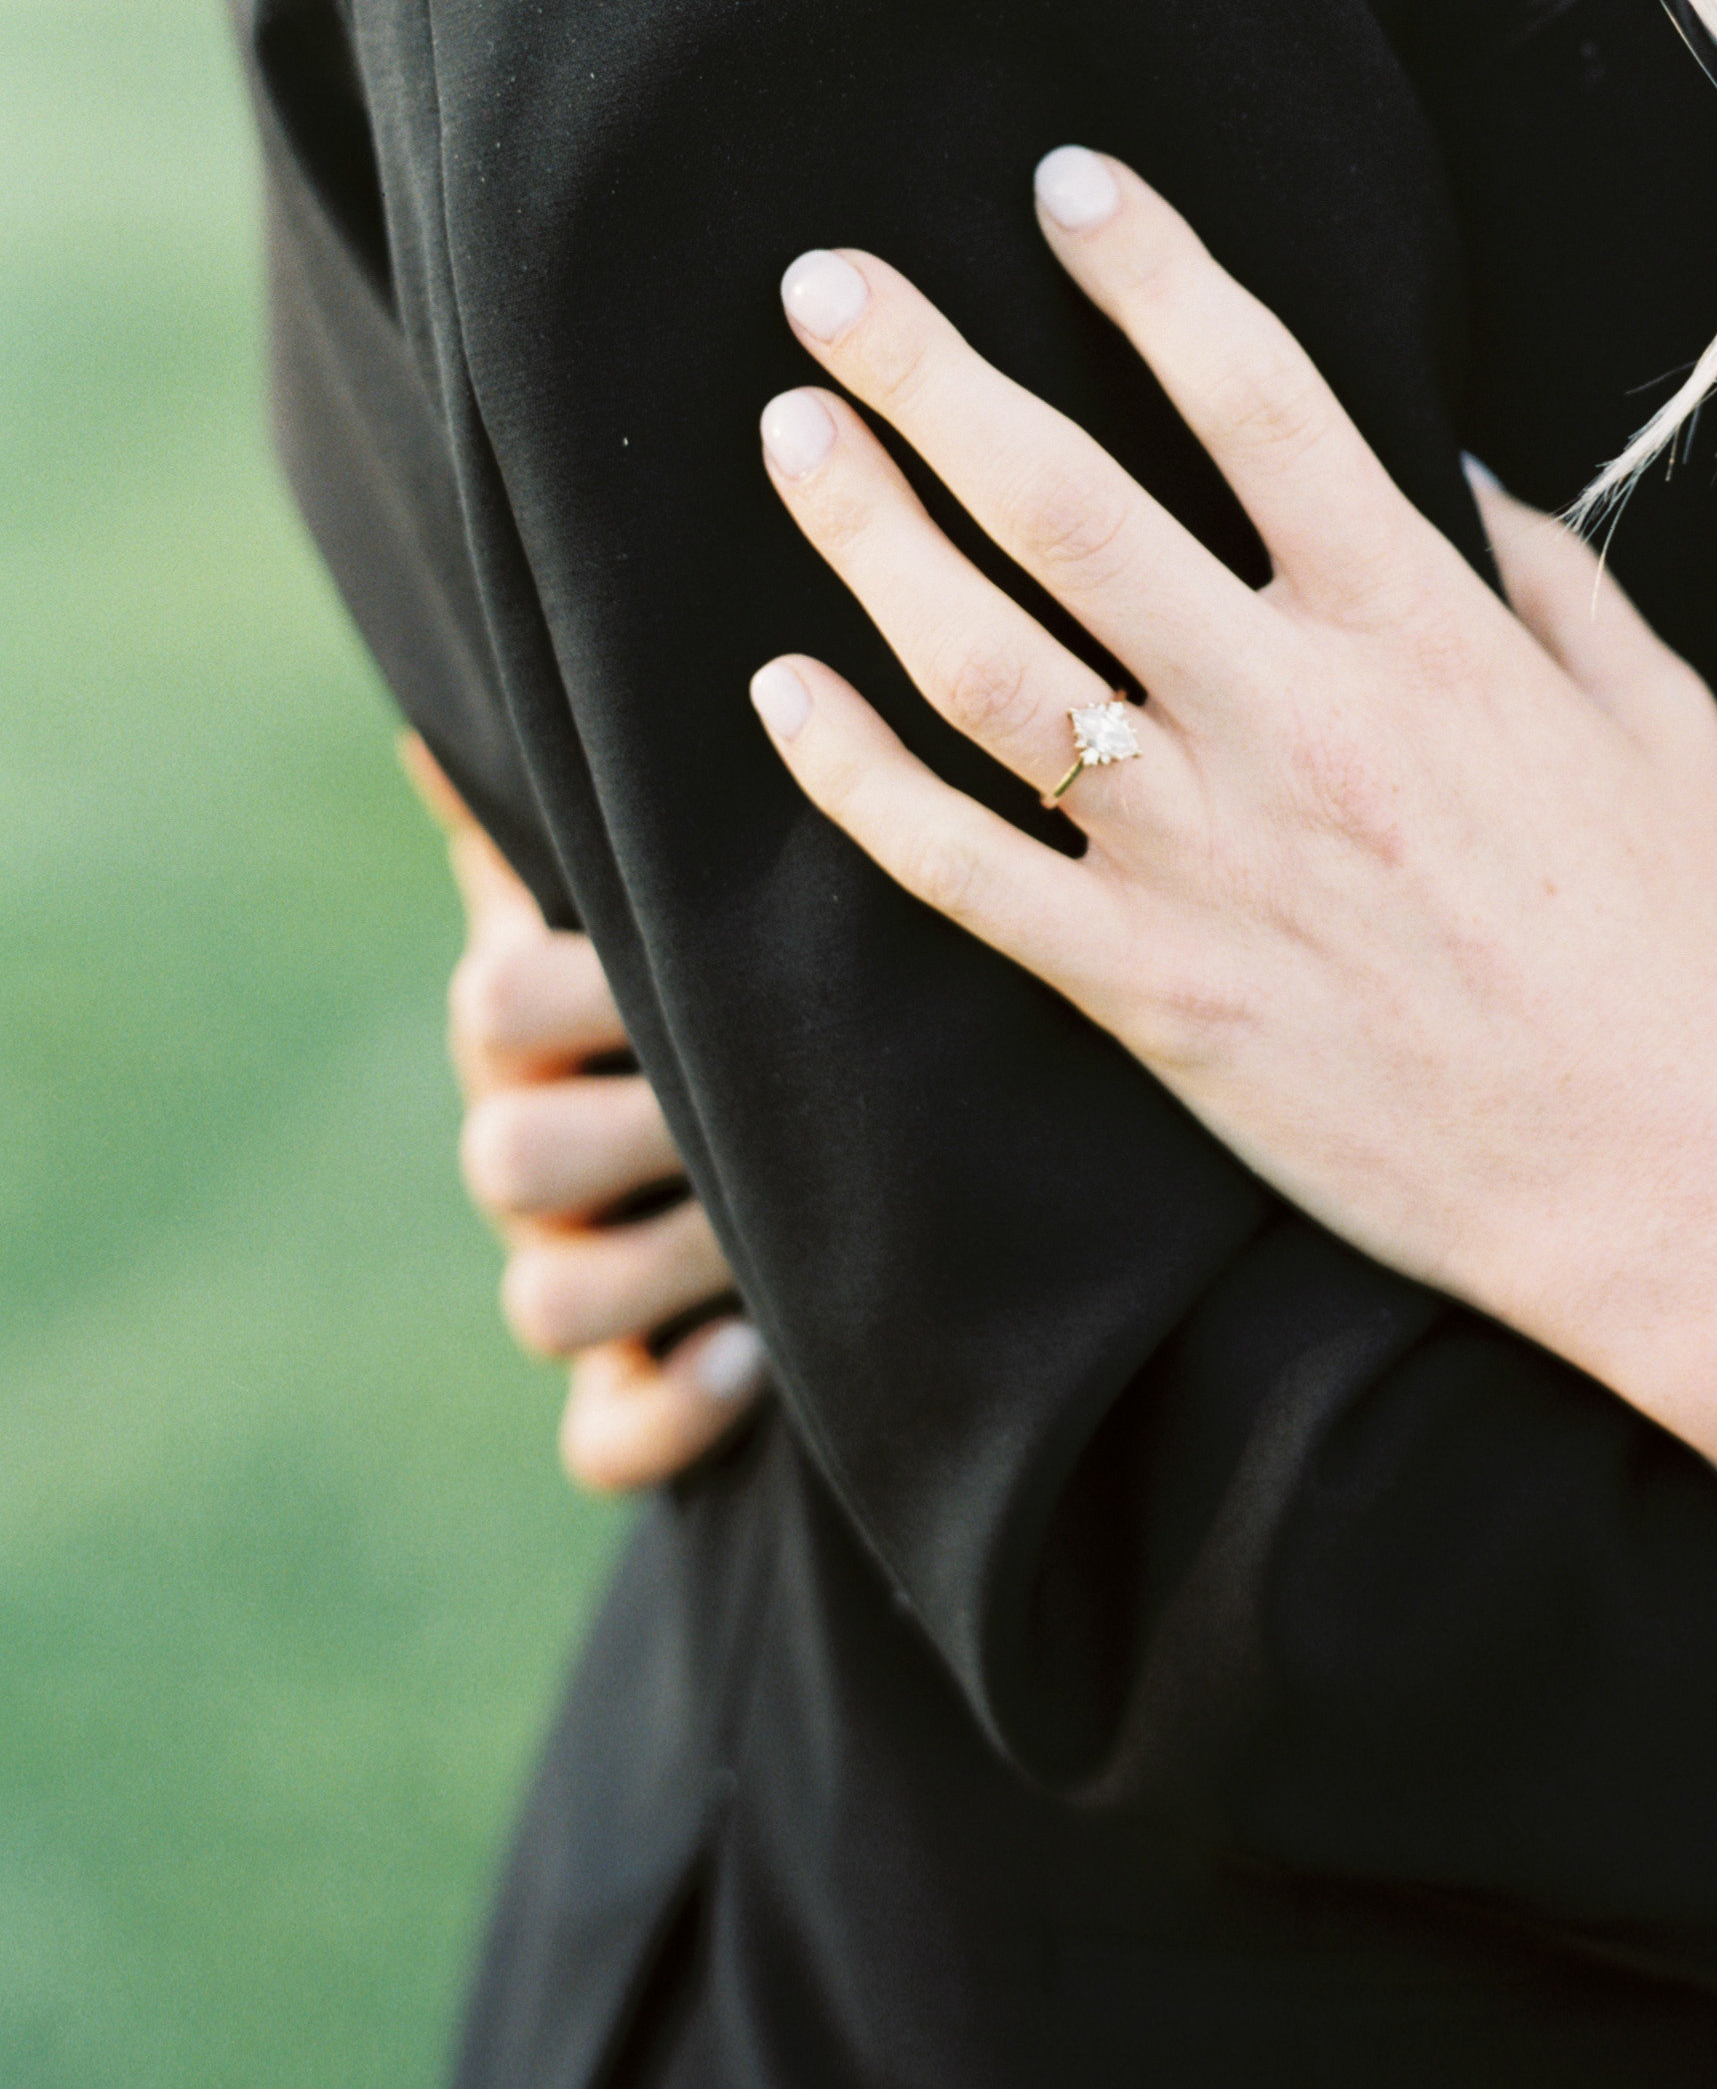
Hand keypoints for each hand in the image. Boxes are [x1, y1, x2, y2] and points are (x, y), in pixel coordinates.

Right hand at [410, 739, 767, 1491]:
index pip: (499, 994)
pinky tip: (755, 1357)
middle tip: (776, 1096)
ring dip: (672, 1260)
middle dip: (650, 1126)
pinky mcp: (628, 1401)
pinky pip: (603, 1439)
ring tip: (785, 1223)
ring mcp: (569, 1277)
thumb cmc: (744, 969)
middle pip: (510, 1157)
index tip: (701, 957)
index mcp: (528, 1021)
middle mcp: (527, 1153)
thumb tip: (452, 710)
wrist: (831, 1131)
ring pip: (549, 1299)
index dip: (591, 982)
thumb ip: (594, 800)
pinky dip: (671, 1411)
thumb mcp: (668, 878)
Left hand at [743, 156, 1716, 1375]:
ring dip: (868, 534)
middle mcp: (1292, 716)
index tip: (1062, 182)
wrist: (1665, 1180)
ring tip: (787, 436)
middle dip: (932, 371)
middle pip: (1067, 500)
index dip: (1150, 269)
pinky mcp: (1149, 990)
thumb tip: (1433, 460)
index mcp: (1421, 625)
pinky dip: (854, 778)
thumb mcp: (1645, 712)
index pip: (1260, 392)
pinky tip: (779, 692)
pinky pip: (960, 870)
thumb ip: (1538, 567)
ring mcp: (1206, 856)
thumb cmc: (1673, 937)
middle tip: (824, 282)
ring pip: (984, 664)